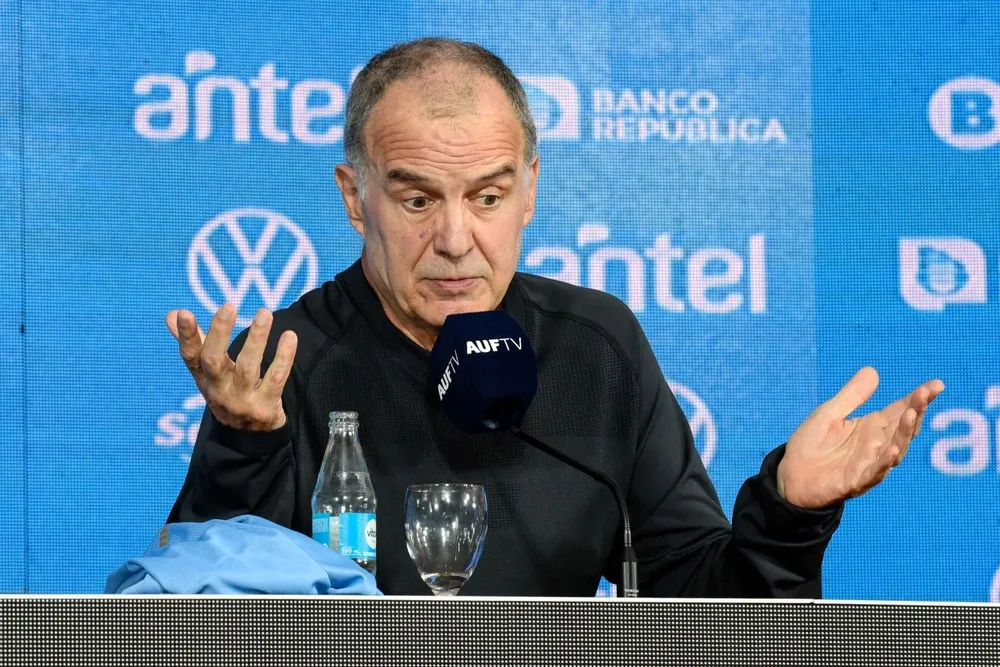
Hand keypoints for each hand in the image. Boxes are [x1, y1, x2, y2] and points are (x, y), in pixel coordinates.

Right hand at [165, 304, 297, 431]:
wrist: (248, 437)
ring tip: (264, 313)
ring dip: (256, 339)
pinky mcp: (265, 407)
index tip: (184, 313)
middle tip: (228, 306)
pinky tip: (289, 337)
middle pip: (214, 361)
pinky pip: (276, 379)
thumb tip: (172, 314)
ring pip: (248, 368)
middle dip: (219, 333)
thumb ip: (195, 342)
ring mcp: (242, 400)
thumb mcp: (207, 374)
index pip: (190, 356)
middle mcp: (219, 390)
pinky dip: (283, 358)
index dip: (186, 336)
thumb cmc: (227, 392)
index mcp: (204, 378)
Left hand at [777, 367, 944, 508]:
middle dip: (916, 410)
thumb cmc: (812, 445)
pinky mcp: (855, 481)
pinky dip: (885, 462)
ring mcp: (869, 464)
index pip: (901, 410)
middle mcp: (877, 445)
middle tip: (926, 393)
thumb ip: (852, 396)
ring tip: (911, 414)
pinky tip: (893, 450)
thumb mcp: (829, 414)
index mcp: (873, 428)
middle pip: (903, 428)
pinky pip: (874, 472)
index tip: (936, 384)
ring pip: (895, 450)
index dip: (918, 398)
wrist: (790, 476)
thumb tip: (873, 371)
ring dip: (904, 433)